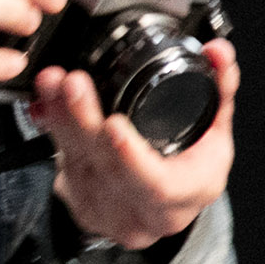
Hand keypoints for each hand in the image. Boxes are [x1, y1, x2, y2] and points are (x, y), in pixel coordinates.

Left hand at [33, 40, 238, 249]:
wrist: (166, 210)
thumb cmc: (193, 172)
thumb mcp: (216, 133)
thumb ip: (219, 89)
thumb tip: (217, 51)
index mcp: (185, 194)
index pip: (155, 184)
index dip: (132, 156)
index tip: (114, 125)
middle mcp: (143, 212)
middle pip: (105, 167)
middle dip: (84, 120)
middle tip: (73, 83)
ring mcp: (108, 213)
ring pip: (76, 163)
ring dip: (60, 118)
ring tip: (53, 82)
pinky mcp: (81, 206)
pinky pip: (59, 165)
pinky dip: (52, 129)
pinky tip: (45, 104)